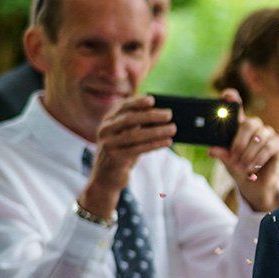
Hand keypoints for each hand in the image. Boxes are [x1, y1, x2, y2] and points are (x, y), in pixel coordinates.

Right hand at [80, 95, 173, 219]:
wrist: (106, 178)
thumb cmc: (122, 153)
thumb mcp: (127, 138)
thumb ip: (138, 126)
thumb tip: (162, 116)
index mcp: (107, 121)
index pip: (122, 107)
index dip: (137, 102)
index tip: (152, 99)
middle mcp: (105, 130)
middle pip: (129, 119)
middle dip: (151, 116)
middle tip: (169, 114)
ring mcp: (108, 144)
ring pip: (135, 135)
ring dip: (157, 131)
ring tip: (173, 128)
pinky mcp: (114, 158)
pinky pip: (138, 149)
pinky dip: (155, 144)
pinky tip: (167, 142)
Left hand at [212, 94, 278, 211]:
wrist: (253, 182)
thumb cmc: (238, 166)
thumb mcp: (226, 160)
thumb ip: (221, 153)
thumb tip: (211, 150)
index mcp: (238, 124)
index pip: (236, 105)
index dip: (232, 98)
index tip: (227, 96)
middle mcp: (254, 126)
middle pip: (250, 123)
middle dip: (240, 141)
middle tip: (234, 156)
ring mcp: (267, 133)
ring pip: (259, 137)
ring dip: (249, 153)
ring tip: (242, 166)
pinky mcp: (277, 143)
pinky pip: (269, 146)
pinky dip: (259, 158)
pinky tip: (253, 166)